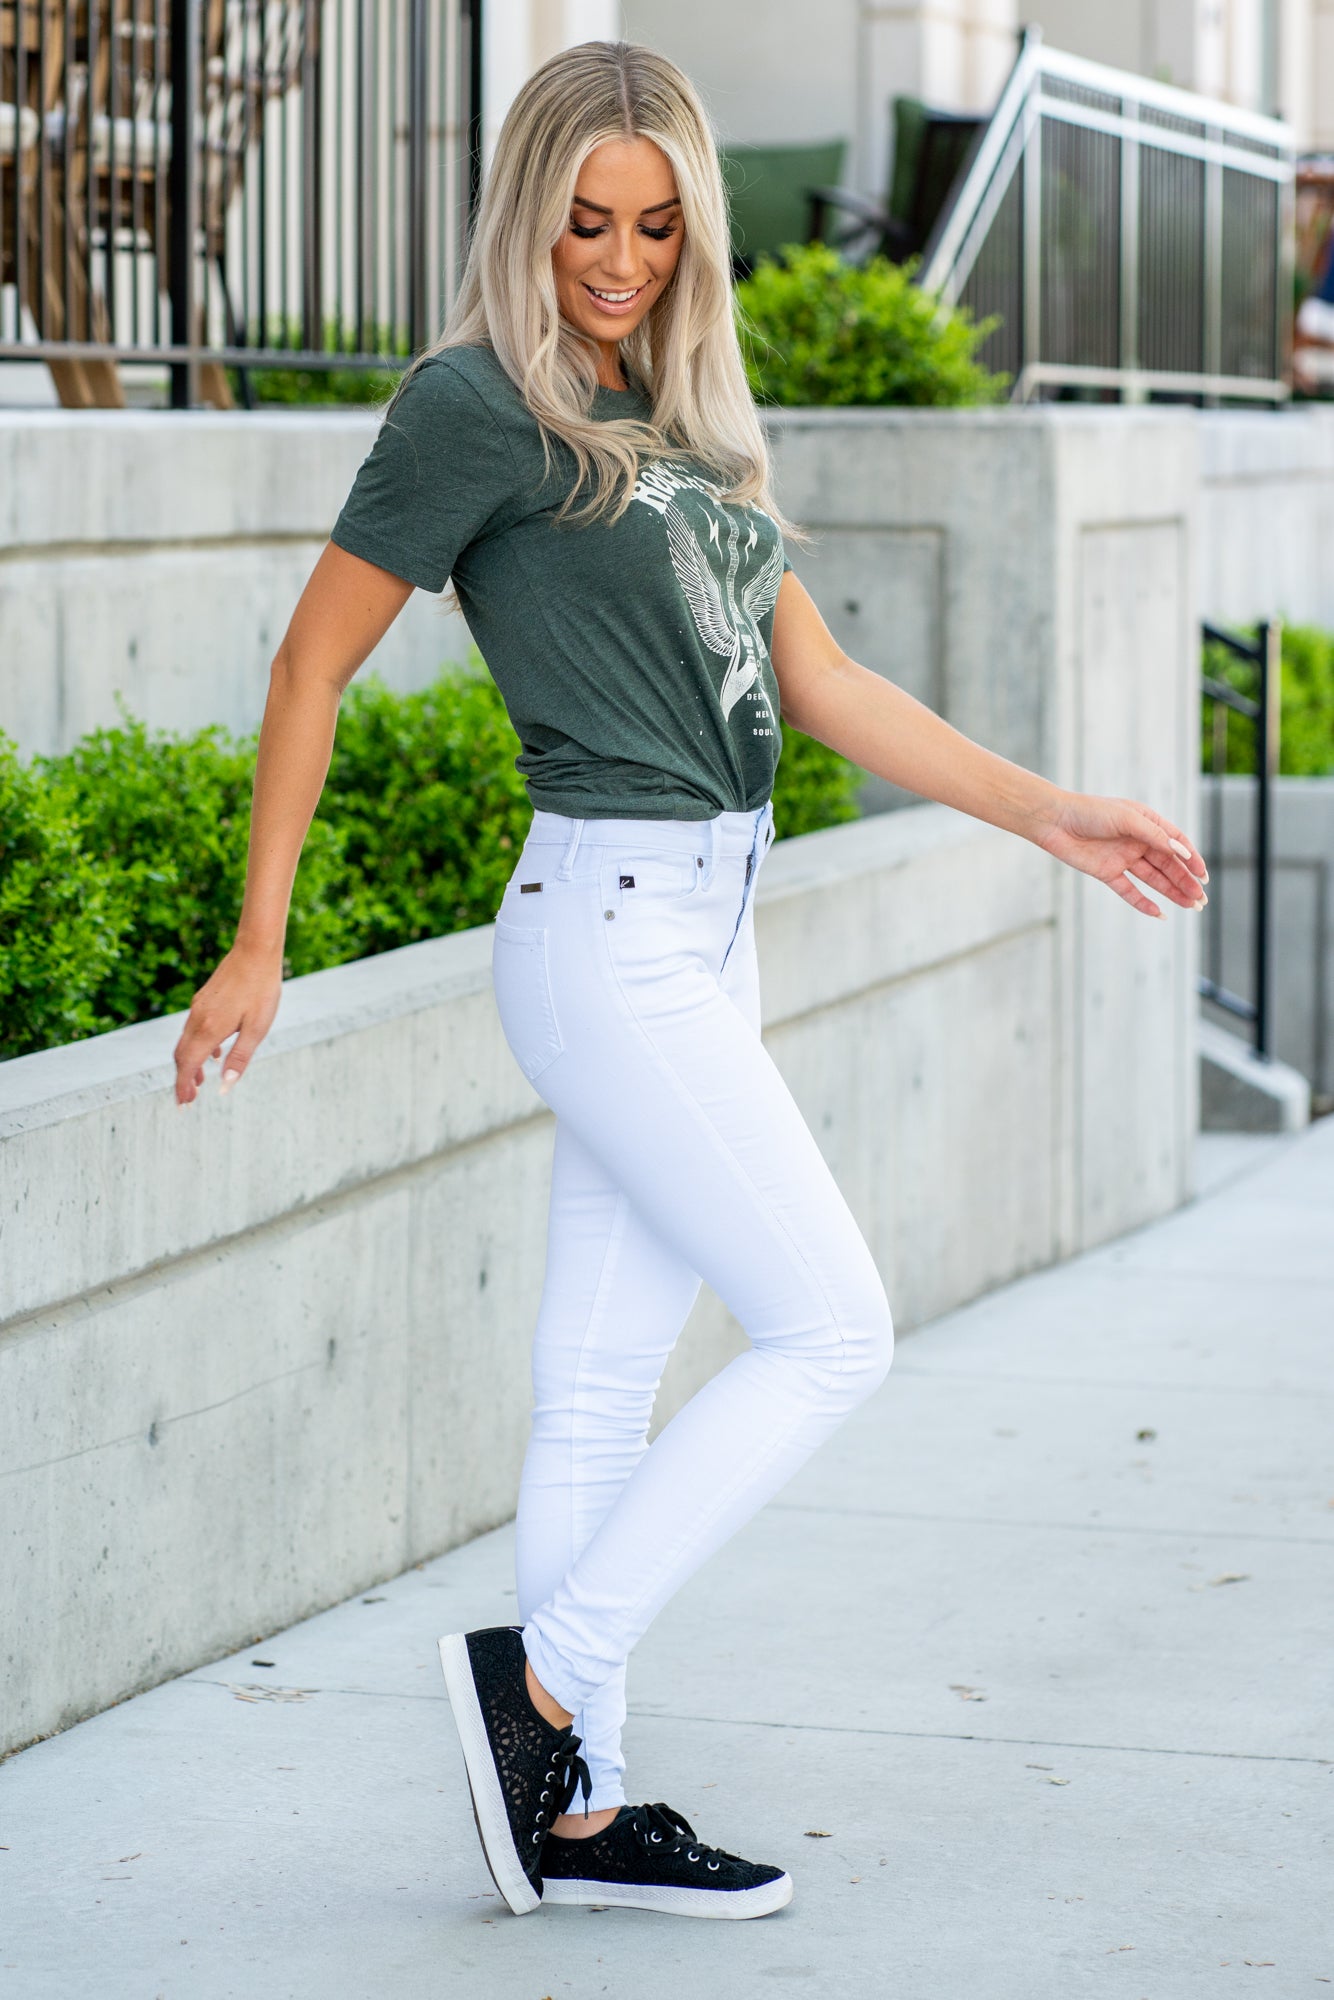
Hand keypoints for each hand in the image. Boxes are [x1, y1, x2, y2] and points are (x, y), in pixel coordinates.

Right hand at [173, 940, 283, 1104]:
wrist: (255, 952)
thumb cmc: (261, 991)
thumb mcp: (257, 1029)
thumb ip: (238, 1059)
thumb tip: (224, 1088)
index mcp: (209, 1029)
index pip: (187, 1065)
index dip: (182, 1087)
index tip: (182, 1105)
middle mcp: (197, 1019)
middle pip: (182, 1056)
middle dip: (183, 1079)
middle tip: (188, 1100)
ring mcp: (198, 1007)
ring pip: (186, 1042)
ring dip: (189, 1064)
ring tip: (199, 1082)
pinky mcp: (203, 999)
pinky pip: (193, 1029)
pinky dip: (197, 1047)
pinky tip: (212, 1053)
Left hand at [1035, 791, 1207, 918]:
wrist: (1054, 821)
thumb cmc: (1090, 812)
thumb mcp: (1127, 819)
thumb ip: (1154, 836)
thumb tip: (1182, 851)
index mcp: (1146, 822)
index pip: (1176, 842)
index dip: (1191, 859)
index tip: (1203, 875)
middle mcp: (1137, 841)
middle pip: (1168, 864)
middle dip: (1186, 881)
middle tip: (1201, 899)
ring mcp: (1123, 858)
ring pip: (1154, 879)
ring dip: (1172, 892)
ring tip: (1191, 906)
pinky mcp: (1107, 873)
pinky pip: (1129, 890)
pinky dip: (1143, 902)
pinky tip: (1159, 913)